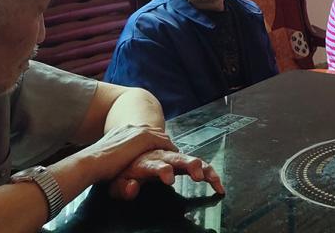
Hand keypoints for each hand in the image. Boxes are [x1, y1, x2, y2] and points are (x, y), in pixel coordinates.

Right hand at [74, 124, 176, 185]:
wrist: (90, 162)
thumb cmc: (92, 165)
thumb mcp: (104, 156)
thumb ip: (112, 155)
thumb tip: (112, 163)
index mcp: (121, 131)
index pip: (141, 133)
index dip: (150, 141)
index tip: (155, 148)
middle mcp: (131, 128)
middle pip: (153, 132)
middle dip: (161, 140)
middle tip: (168, 149)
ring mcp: (138, 131)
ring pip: (160, 136)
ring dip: (167, 144)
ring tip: (173, 153)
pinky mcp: (144, 138)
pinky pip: (164, 142)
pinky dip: (169, 148)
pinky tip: (173, 155)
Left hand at [107, 150, 224, 199]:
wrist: (132, 146)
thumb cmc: (123, 170)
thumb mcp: (116, 182)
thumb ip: (123, 187)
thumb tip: (133, 188)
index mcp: (145, 161)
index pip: (154, 164)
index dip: (162, 170)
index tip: (169, 178)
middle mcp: (162, 156)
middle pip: (178, 158)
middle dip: (190, 165)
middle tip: (199, 175)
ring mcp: (173, 156)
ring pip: (191, 159)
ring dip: (204, 168)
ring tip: (214, 180)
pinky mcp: (180, 159)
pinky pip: (198, 163)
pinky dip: (209, 172)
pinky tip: (217, 184)